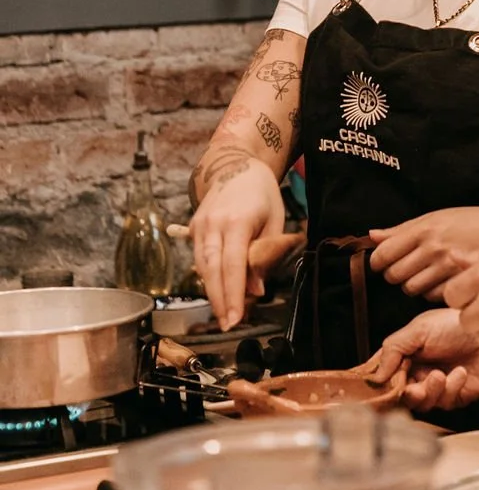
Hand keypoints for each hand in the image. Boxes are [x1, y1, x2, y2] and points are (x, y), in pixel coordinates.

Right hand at [190, 157, 285, 329]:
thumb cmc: (262, 193)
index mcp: (237, 220)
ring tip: (224, 313)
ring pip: (201, 266)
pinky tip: (217, 291)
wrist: (236, 164)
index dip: (233, 294)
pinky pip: (198, 257)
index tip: (235, 319)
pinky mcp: (193, 227)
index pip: (233, 265)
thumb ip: (265, 254)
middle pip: (211, 270)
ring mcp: (200, 224)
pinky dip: (207, 276)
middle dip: (219, 300)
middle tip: (227, 325)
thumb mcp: (274, 220)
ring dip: (212, 292)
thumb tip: (256, 289)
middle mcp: (213, 223)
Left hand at [368, 207, 478, 297]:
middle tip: (411, 268)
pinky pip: (433, 297)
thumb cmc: (474, 222)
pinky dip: (434, 293)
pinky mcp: (459, 284)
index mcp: (424, 229)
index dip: (380, 262)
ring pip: (413, 290)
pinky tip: (445, 282)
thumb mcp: (438, 217)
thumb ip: (402, 230)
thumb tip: (372, 236)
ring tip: (430, 274)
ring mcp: (447, 268)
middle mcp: (433, 248)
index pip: (383, 255)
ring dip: (416, 285)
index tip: (384, 262)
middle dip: (398, 275)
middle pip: (395, 276)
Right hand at [373, 309, 478, 409]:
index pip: (384, 374)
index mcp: (407, 354)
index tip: (380, 386)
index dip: (380, 383)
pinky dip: (451, 388)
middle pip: (401, 394)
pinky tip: (460, 372)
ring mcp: (438, 385)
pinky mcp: (457, 395)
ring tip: (439, 375)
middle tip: (412, 387)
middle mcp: (419, 371)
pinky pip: (445, 402)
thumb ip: (394, 348)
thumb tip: (375, 375)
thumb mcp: (420, 328)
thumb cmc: (457, 323)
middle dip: (406, 393)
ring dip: (428, 391)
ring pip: (422, 403)